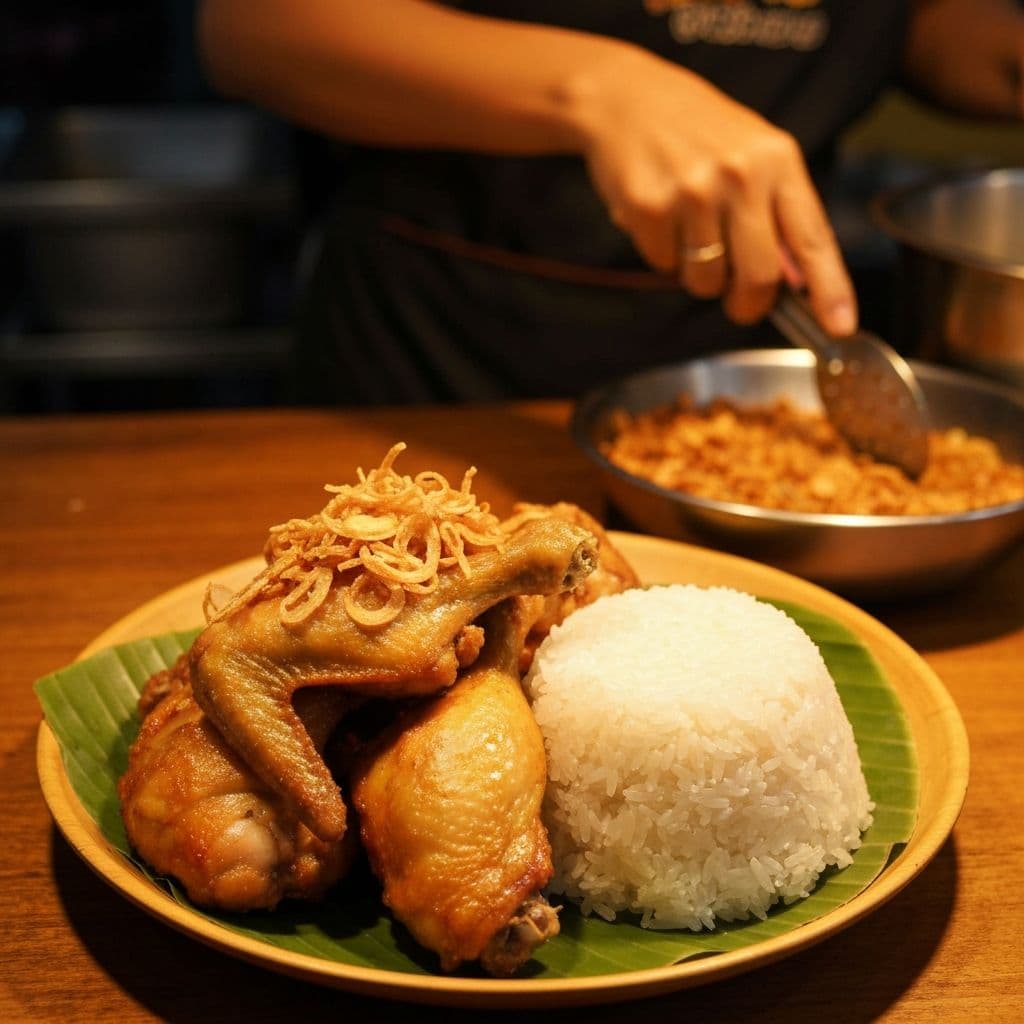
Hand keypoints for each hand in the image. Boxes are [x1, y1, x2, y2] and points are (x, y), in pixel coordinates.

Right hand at [570, 46, 856, 334]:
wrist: (629, 100)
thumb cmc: (700, 132)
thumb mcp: (754, 155)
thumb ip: (779, 213)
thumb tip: (797, 281)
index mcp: (777, 161)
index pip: (812, 238)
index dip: (829, 289)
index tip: (840, 327)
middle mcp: (740, 175)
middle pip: (759, 276)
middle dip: (749, 304)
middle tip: (740, 304)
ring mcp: (693, 192)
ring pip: (707, 280)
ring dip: (700, 277)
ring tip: (691, 236)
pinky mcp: (649, 207)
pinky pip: (664, 266)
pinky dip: (663, 255)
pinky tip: (661, 219)